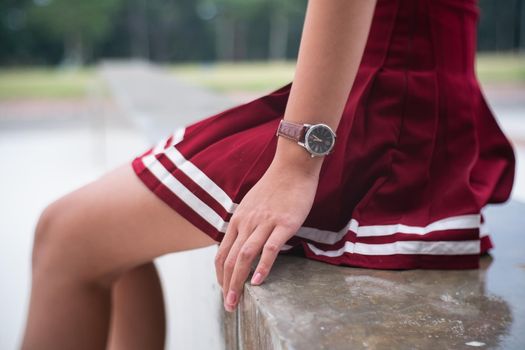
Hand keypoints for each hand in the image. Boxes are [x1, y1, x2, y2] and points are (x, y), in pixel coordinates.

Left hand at [215, 159, 320, 311]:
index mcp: (238, 219)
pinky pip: (270, 248)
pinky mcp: (284, 223)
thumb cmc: (275, 186)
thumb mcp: (252, 204)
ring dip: (238, 281)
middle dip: (226, 285)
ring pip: (245, 255)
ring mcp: (265, 222)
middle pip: (230, 258)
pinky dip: (263, 266)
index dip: (220, 275)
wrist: (293, 166)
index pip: (221, 252)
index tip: (224, 290)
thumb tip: (242, 242)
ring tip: (237, 301)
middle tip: (229, 306)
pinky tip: (259, 282)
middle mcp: (247, 222)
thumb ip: (245, 223)